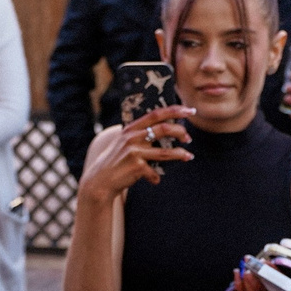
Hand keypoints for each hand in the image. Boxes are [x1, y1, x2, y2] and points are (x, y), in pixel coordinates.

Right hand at [75, 105, 194, 202]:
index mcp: (131, 128)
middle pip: (164, 129)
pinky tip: (155, 180)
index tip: (190, 110)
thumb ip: (141, 134)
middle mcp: (132, 137)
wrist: (101, 180)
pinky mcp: (136, 167)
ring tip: (188, 156)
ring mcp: (134, 152)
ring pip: (165, 151)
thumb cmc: (117, 160)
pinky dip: (156, 177)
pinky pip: (155, 172)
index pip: (156, 114)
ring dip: (180, 154)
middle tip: (188, 138)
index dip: (175, 111)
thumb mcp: (125, 142)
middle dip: (181, 132)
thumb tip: (168, 129)